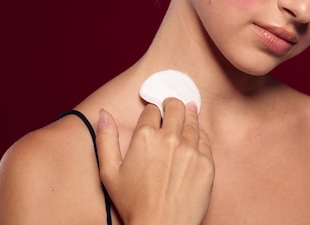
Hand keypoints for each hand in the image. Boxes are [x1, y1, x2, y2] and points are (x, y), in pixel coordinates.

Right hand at [96, 99, 213, 224]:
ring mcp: (191, 149)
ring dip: (189, 114)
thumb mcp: (109, 172)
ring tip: (188, 111)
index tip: (153, 114)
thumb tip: (103, 113)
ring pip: (193, 120)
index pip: (152, 110)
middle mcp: (170, 138)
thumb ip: (105, 138)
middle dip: (172, 105)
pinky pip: (205, 139)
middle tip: (172, 106)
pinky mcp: (207, 162)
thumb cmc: (133, 203)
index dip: (152, 110)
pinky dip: (200, 133)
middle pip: (176, 108)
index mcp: (145, 136)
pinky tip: (197, 133)